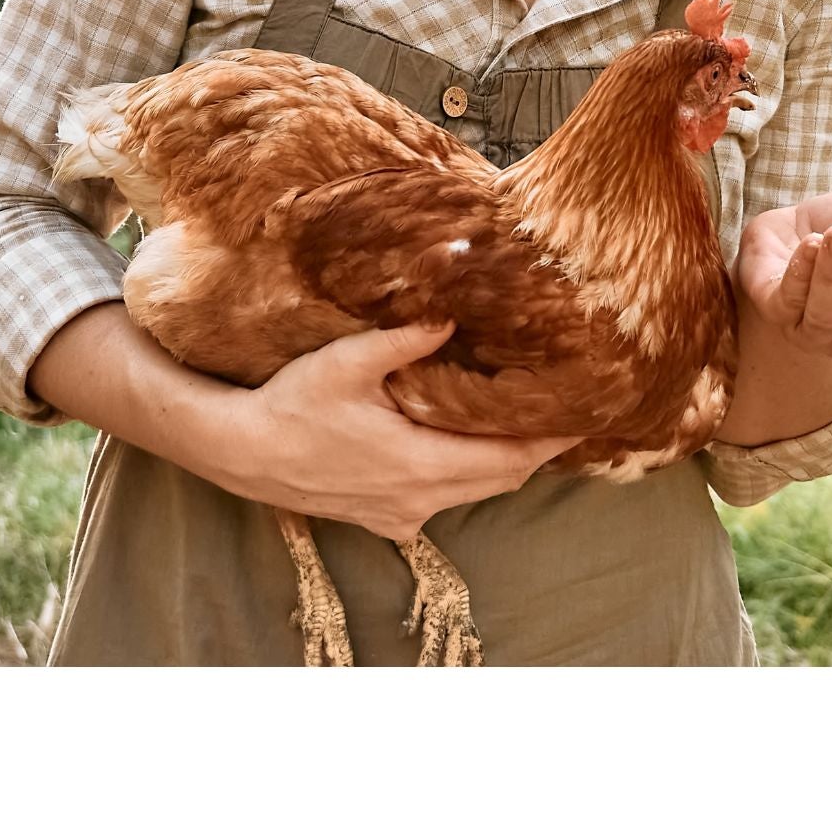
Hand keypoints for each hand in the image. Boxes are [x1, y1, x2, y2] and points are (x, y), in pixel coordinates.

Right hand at [197, 321, 584, 540]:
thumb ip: (405, 338)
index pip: (510, 459)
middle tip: (571, 411)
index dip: (553, 440)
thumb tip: (453, 313)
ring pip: (475, 491)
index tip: (589, 417)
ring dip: (505, 461)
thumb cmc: (293, 404)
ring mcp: (401, 515)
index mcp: (420, 465)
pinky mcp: (383, 519)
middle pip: (501, 478)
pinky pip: (444, 499)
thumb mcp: (347, 362)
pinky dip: (469, 474)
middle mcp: (419, 500)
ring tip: (532, 421)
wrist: (241, 453)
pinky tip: (469, 442)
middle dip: (539, 448)